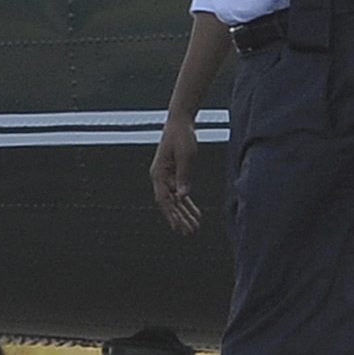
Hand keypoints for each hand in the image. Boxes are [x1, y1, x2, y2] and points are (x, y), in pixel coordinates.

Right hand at [151, 115, 202, 235]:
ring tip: (193, 227)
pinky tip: (195, 213)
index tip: (179, 227)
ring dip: (184, 214)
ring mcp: (166, 177)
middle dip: (179, 219)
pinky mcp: (174, 174)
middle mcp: (160, 178)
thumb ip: (184, 176)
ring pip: (175, 201)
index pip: (164, 200)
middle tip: (188, 232)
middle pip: (169, 203)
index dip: (172, 215)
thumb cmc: (181, 136)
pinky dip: (187, 204)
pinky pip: (180, 193)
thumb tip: (183, 196)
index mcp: (158, 174)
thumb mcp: (185, 155)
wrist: (180, 121)